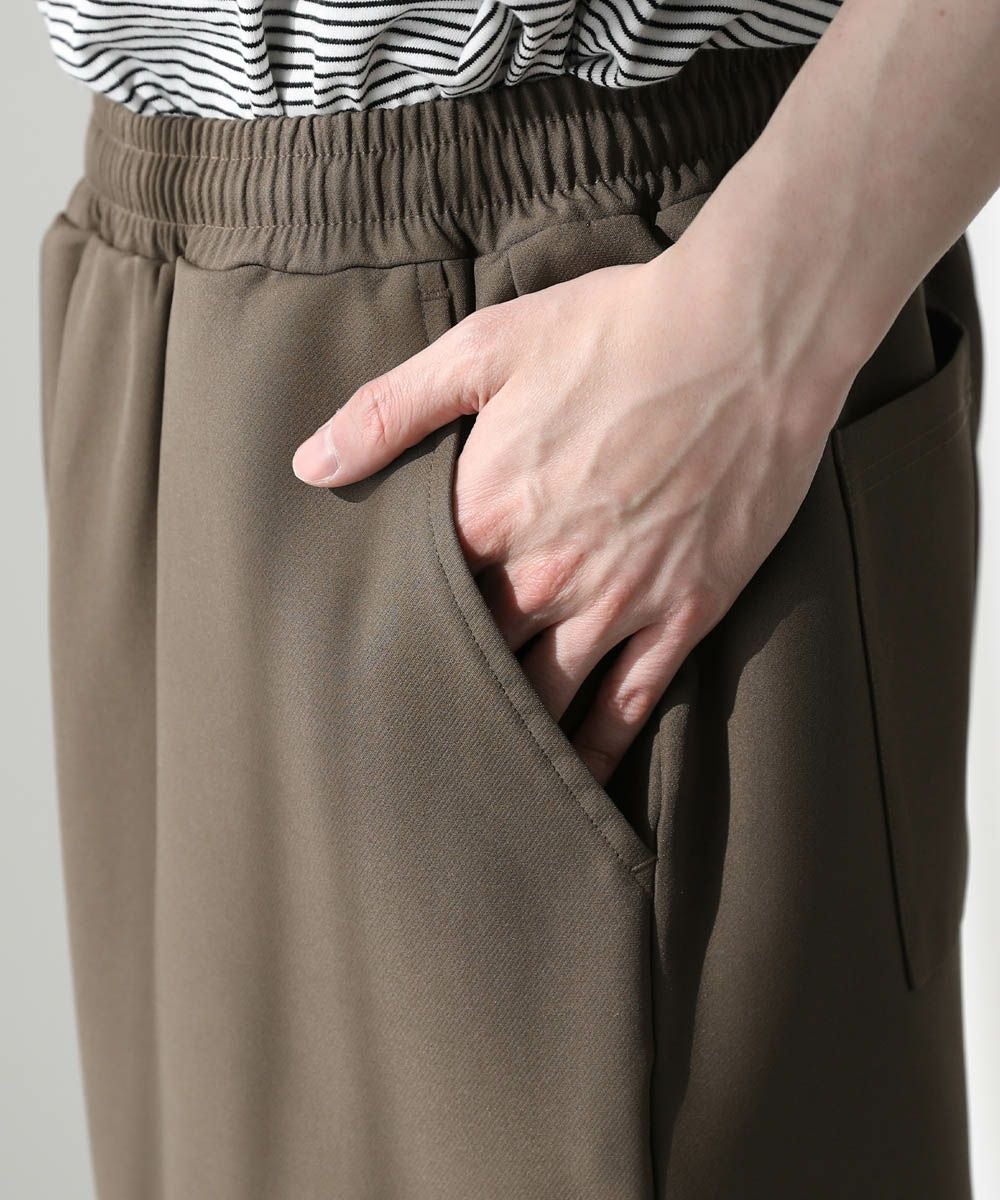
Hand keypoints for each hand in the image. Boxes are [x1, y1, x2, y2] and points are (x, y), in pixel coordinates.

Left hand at [292, 239, 855, 783]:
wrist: (746, 337)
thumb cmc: (614, 331)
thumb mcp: (486, 347)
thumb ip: (391, 410)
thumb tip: (310, 464)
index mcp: (488, 512)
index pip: (418, 602)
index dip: (392, 639)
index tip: (365, 674)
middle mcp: (544, 573)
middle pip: (476, 662)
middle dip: (441, 701)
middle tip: (408, 749)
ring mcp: (618, 600)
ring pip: (547, 699)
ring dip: (511, 742)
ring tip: (476, 788)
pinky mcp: (684, 612)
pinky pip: (631, 705)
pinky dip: (598, 751)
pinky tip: (574, 784)